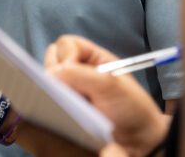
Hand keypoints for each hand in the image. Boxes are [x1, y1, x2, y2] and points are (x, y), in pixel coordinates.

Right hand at [44, 35, 169, 156]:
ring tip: (68, 103)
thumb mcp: (110, 85)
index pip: (66, 44)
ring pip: (47, 80)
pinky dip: (50, 103)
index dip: (65, 56)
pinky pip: (48, 100)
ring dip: (52, 89)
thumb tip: (50, 73)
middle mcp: (79, 72)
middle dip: (55, 72)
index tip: (70, 73)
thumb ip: (80, 75)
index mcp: (93, 58)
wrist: (137, 140)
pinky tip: (61, 111)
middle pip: (52, 60)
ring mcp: (71, 90)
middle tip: (69, 90)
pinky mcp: (65, 108)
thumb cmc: (131, 107)